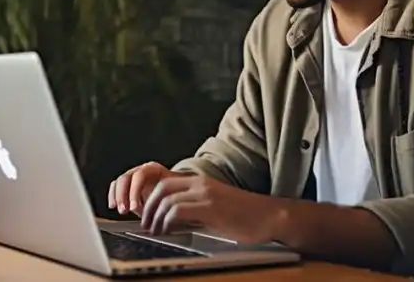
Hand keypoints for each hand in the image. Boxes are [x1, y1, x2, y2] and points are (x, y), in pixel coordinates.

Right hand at [107, 162, 186, 215]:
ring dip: (117, 197)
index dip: (135, 192)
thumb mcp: (169, 195)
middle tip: (124, 211)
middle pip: (126, 178)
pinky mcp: (126, 183)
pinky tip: (113, 206)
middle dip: (123, 196)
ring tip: (121, 211)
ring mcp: (132, 175)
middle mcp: (141, 170)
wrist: (172, 190)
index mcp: (153, 169)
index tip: (134, 208)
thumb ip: (159, 201)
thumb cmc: (171, 193)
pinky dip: (113, 196)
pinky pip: (115, 186)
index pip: (140, 175)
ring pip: (119, 182)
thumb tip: (149, 212)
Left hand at [140, 175, 282, 243]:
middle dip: (148, 206)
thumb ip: (192, 210)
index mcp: (199, 182)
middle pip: (161, 187)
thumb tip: (169, 221)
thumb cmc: (243, 216)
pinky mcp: (210, 207)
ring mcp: (205, 194)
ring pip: (166, 199)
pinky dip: (167, 222)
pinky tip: (168, 232)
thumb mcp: (212, 208)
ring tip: (154, 231)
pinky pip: (178, 210)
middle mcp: (200, 183)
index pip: (164, 182)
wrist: (268, 216)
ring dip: (155, 217)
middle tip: (145, 224)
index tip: (146, 215)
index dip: (150, 198)